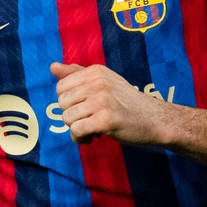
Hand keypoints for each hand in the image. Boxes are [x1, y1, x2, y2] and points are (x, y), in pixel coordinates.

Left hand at [50, 62, 174, 145]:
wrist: (155, 119)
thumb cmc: (127, 102)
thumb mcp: (104, 82)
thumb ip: (77, 74)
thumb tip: (52, 67)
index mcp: (95, 71)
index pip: (61, 87)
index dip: (69, 102)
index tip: (85, 107)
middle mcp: (98, 82)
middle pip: (62, 104)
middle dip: (73, 116)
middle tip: (91, 119)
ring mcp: (102, 101)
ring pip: (67, 118)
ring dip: (77, 129)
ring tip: (94, 129)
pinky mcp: (106, 120)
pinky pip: (76, 131)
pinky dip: (81, 139)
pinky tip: (93, 137)